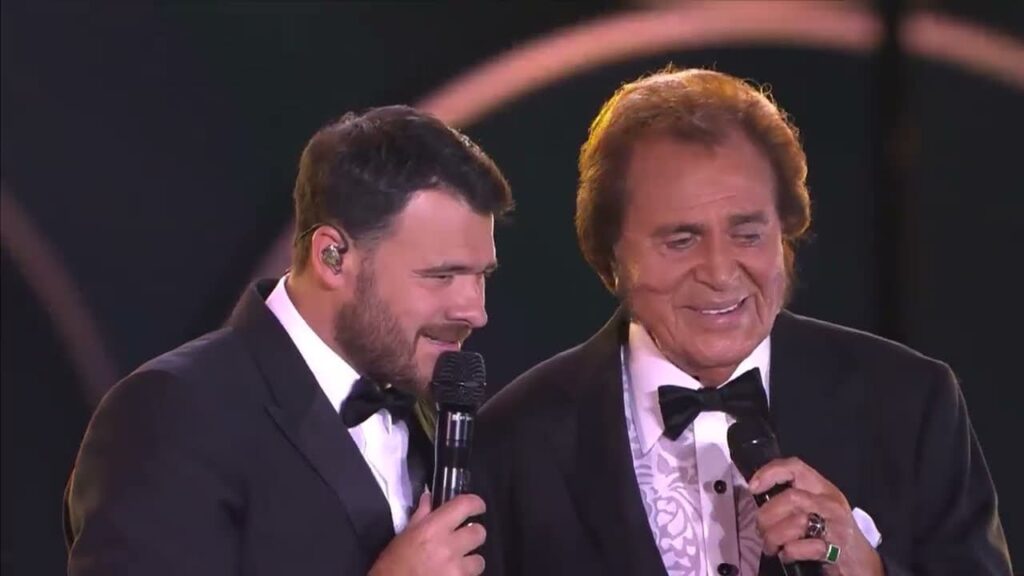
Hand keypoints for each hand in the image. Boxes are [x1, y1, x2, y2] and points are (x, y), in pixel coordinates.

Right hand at [368, 492, 486, 575]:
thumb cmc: (393, 564)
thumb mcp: (404, 536)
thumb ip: (421, 515)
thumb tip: (428, 498)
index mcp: (433, 528)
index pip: (465, 505)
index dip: (475, 503)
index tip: (477, 507)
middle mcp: (448, 546)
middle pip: (479, 532)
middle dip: (472, 535)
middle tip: (462, 540)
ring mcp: (455, 568)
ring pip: (479, 559)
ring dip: (470, 561)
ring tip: (456, 564)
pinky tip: (450, 575)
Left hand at [749, 457, 881, 575]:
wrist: (862, 563)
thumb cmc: (832, 533)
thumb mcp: (817, 508)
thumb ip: (793, 498)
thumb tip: (757, 494)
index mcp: (823, 488)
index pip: (795, 467)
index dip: (770, 472)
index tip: (753, 487)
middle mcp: (830, 503)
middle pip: (790, 498)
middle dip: (767, 516)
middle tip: (761, 530)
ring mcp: (835, 526)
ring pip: (795, 522)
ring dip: (774, 537)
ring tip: (771, 547)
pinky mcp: (835, 549)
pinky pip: (802, 547)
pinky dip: (788, 552)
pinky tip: (787, 555)